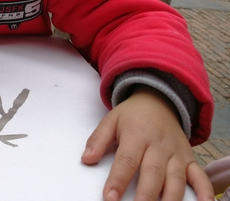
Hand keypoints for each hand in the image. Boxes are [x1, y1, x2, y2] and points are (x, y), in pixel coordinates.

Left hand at [81, 85, 213, 200]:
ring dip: (170, 199)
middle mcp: (159, 146)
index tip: (109, 197)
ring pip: (176, 179)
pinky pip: (200, 177)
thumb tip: (86, 159)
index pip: (126, 160)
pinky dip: (204, 192)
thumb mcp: (111, 120)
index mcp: (137, 135)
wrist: (158, 100)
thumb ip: (97, 140)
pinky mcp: (189, 160)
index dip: (118, 180)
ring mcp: (176, 154)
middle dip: (145, 196)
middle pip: (153, 173)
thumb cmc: (133, 115)